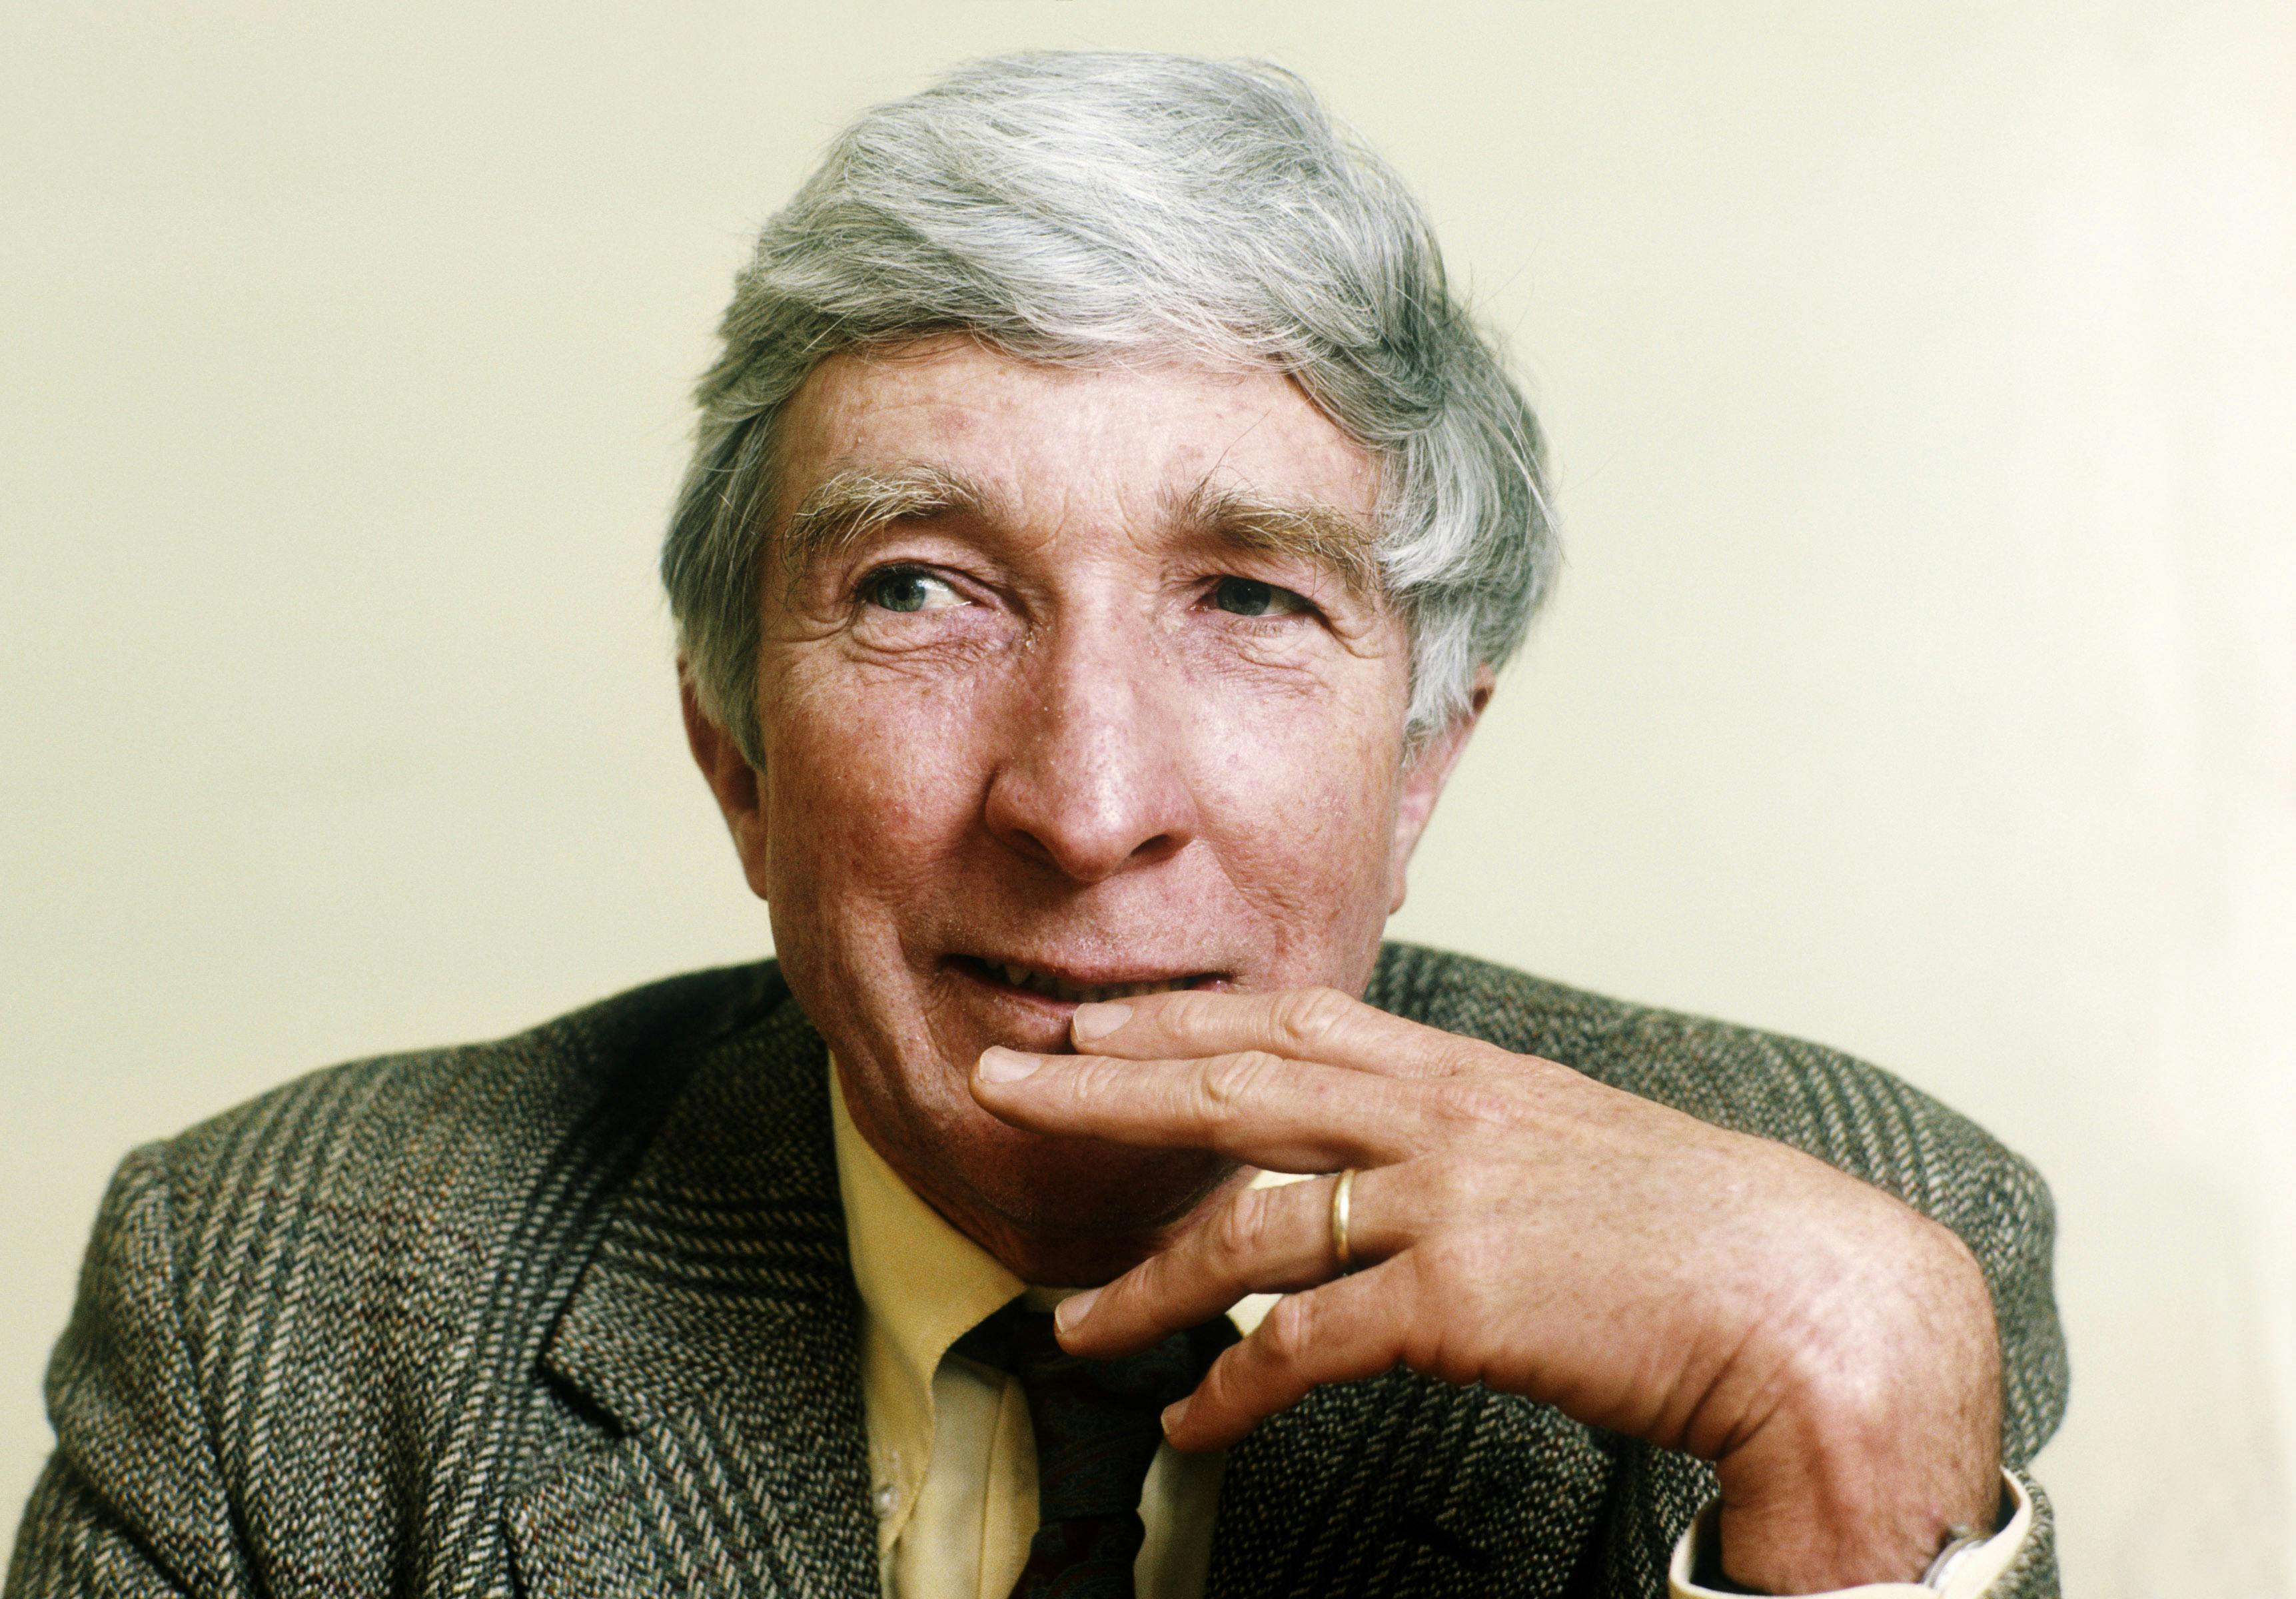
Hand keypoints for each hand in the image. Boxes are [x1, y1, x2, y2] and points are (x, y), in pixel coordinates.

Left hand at [970, 986, 2003, 1592]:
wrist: (1819, 1300)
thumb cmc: (1708, 1237)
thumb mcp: (1579, 1152)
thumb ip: (1481, 1147)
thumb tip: (1404, 1175)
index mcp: (1468, 1074)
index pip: (1289, 1018)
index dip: (1178, 1017)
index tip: (1094, 1019)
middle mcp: (1443, 1117)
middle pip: (1232, 1079)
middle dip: (1103, 1082)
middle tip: (999, 1084)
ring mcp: (1448, 1202)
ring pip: (1246, 1222)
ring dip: (1143, 1280)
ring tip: (1071, 1328)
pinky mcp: (1462, 1298)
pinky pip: (1305, 1345)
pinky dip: (1234, 1390)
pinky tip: (1192, 1426)